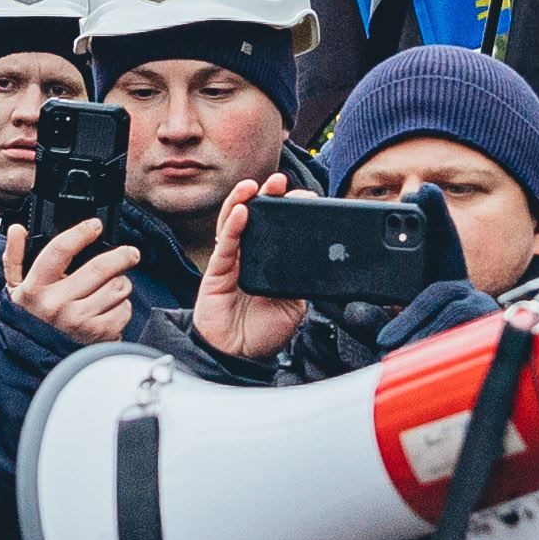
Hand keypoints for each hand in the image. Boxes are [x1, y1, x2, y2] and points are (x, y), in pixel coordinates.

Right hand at [3, 212, 139, 347]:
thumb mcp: (13, 287)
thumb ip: (14, 255)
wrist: (34, 358)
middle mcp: (57, 304)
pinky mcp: (98, 336)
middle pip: (100, 268)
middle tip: (129, 253)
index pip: (60, 250)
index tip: (95, 226)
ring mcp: (79, 321)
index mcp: (35, 288)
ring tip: (112, 285)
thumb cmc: (28, 318)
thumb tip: (17, 229)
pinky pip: (124, 310)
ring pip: (117, 287)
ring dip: (121, 282)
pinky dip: (123, 305)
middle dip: (121, 256)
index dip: (81, 232)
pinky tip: (110, 307)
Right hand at [195, 171, 311, 368]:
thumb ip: (302, 282)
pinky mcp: (216, 272)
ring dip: (244, 200)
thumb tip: (321, 263)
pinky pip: (225, 245)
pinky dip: (234, 226)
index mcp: (269, 263)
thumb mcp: (294, 307)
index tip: (305, 199)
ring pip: (235, 223)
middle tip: (281, 181)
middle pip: (255, 218)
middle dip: (267, 196)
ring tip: (255, 185)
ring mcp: (231, 262)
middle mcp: (249, 257)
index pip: (277, 229)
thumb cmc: (262, 333)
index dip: (288, 211)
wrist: (239, 358)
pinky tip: (242, 211)